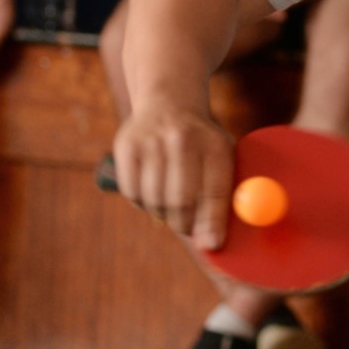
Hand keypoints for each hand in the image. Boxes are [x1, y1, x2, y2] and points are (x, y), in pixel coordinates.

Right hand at [112, 104, 234, 248]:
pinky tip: (151, 187)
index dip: (213, 223)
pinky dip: (142, 201)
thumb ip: (221, 198)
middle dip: (184, 224)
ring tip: (169, 203)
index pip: (216, 191)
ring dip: (162, 213)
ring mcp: (152, 141)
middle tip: (186, 229)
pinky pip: (132, 192)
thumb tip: (212, 244)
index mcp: (214, 145)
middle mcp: (183, 139)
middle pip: (181, 200)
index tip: (211, 246)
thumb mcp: (221, 159)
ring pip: (154, 200)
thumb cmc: (201, 144)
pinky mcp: (126, 146)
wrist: (169, 103)